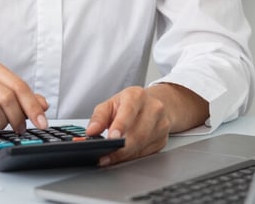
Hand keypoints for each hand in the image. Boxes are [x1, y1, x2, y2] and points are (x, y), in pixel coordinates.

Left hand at [85, 83, 208, 165]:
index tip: (111, 138)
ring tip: (109, 157)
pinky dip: (131, 156)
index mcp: (137, 96)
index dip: (120, 126)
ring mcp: (161, 125)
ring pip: (142, 146)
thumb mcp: (111, 104)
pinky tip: (122, 156)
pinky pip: (145, 153)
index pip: (129, 111)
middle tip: (105, 155)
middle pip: (137, 134)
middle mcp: (153, 108)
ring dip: (124, 155)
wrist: (155, 104)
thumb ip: (99, 117)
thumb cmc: (130, 104)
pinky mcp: (163, 140)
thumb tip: (91, 131)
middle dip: (120, 148)